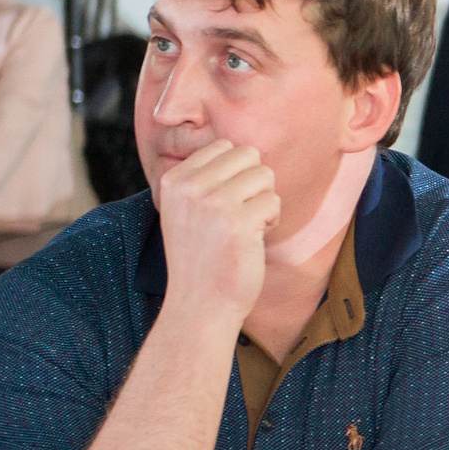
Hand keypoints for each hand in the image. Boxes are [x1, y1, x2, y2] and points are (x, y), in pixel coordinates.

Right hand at [154, 140, 279, 324]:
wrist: (200, 303)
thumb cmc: (202, 256)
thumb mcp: (187, 210)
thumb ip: (204, 178)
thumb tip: (242, 149)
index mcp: (174, 180)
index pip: (223, 146)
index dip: (236, 173)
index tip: (227, 202)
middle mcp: (190, 187)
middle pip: (247, 154)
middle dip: (255, 181)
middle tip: (245, 211)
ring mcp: (214, 203)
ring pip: (265, 174)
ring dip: (265, 200)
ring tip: (249, 226)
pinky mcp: (239, 222)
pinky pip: (274, 202)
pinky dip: (272, 220)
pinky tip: (255, 240)